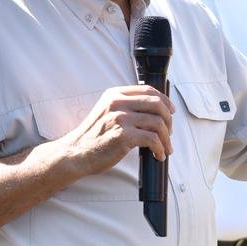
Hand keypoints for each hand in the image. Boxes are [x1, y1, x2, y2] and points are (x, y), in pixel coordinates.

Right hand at [56, 85, 174, 177]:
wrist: (75, 153)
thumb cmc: (93, 136)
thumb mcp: (107, 112)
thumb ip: (125, 106)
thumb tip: (156, 110)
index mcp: (115, 94)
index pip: (149, 90)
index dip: (165, 101)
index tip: (171, 112)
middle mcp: (117, 103)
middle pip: (157, 105)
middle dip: (168, 120)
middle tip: (169, 133)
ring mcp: (120, 118)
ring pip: (158, 123)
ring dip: (166, 138)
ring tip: (165, 148)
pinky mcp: (123, 136)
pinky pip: (152, 139)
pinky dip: (160, 148)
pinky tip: (158, 155)